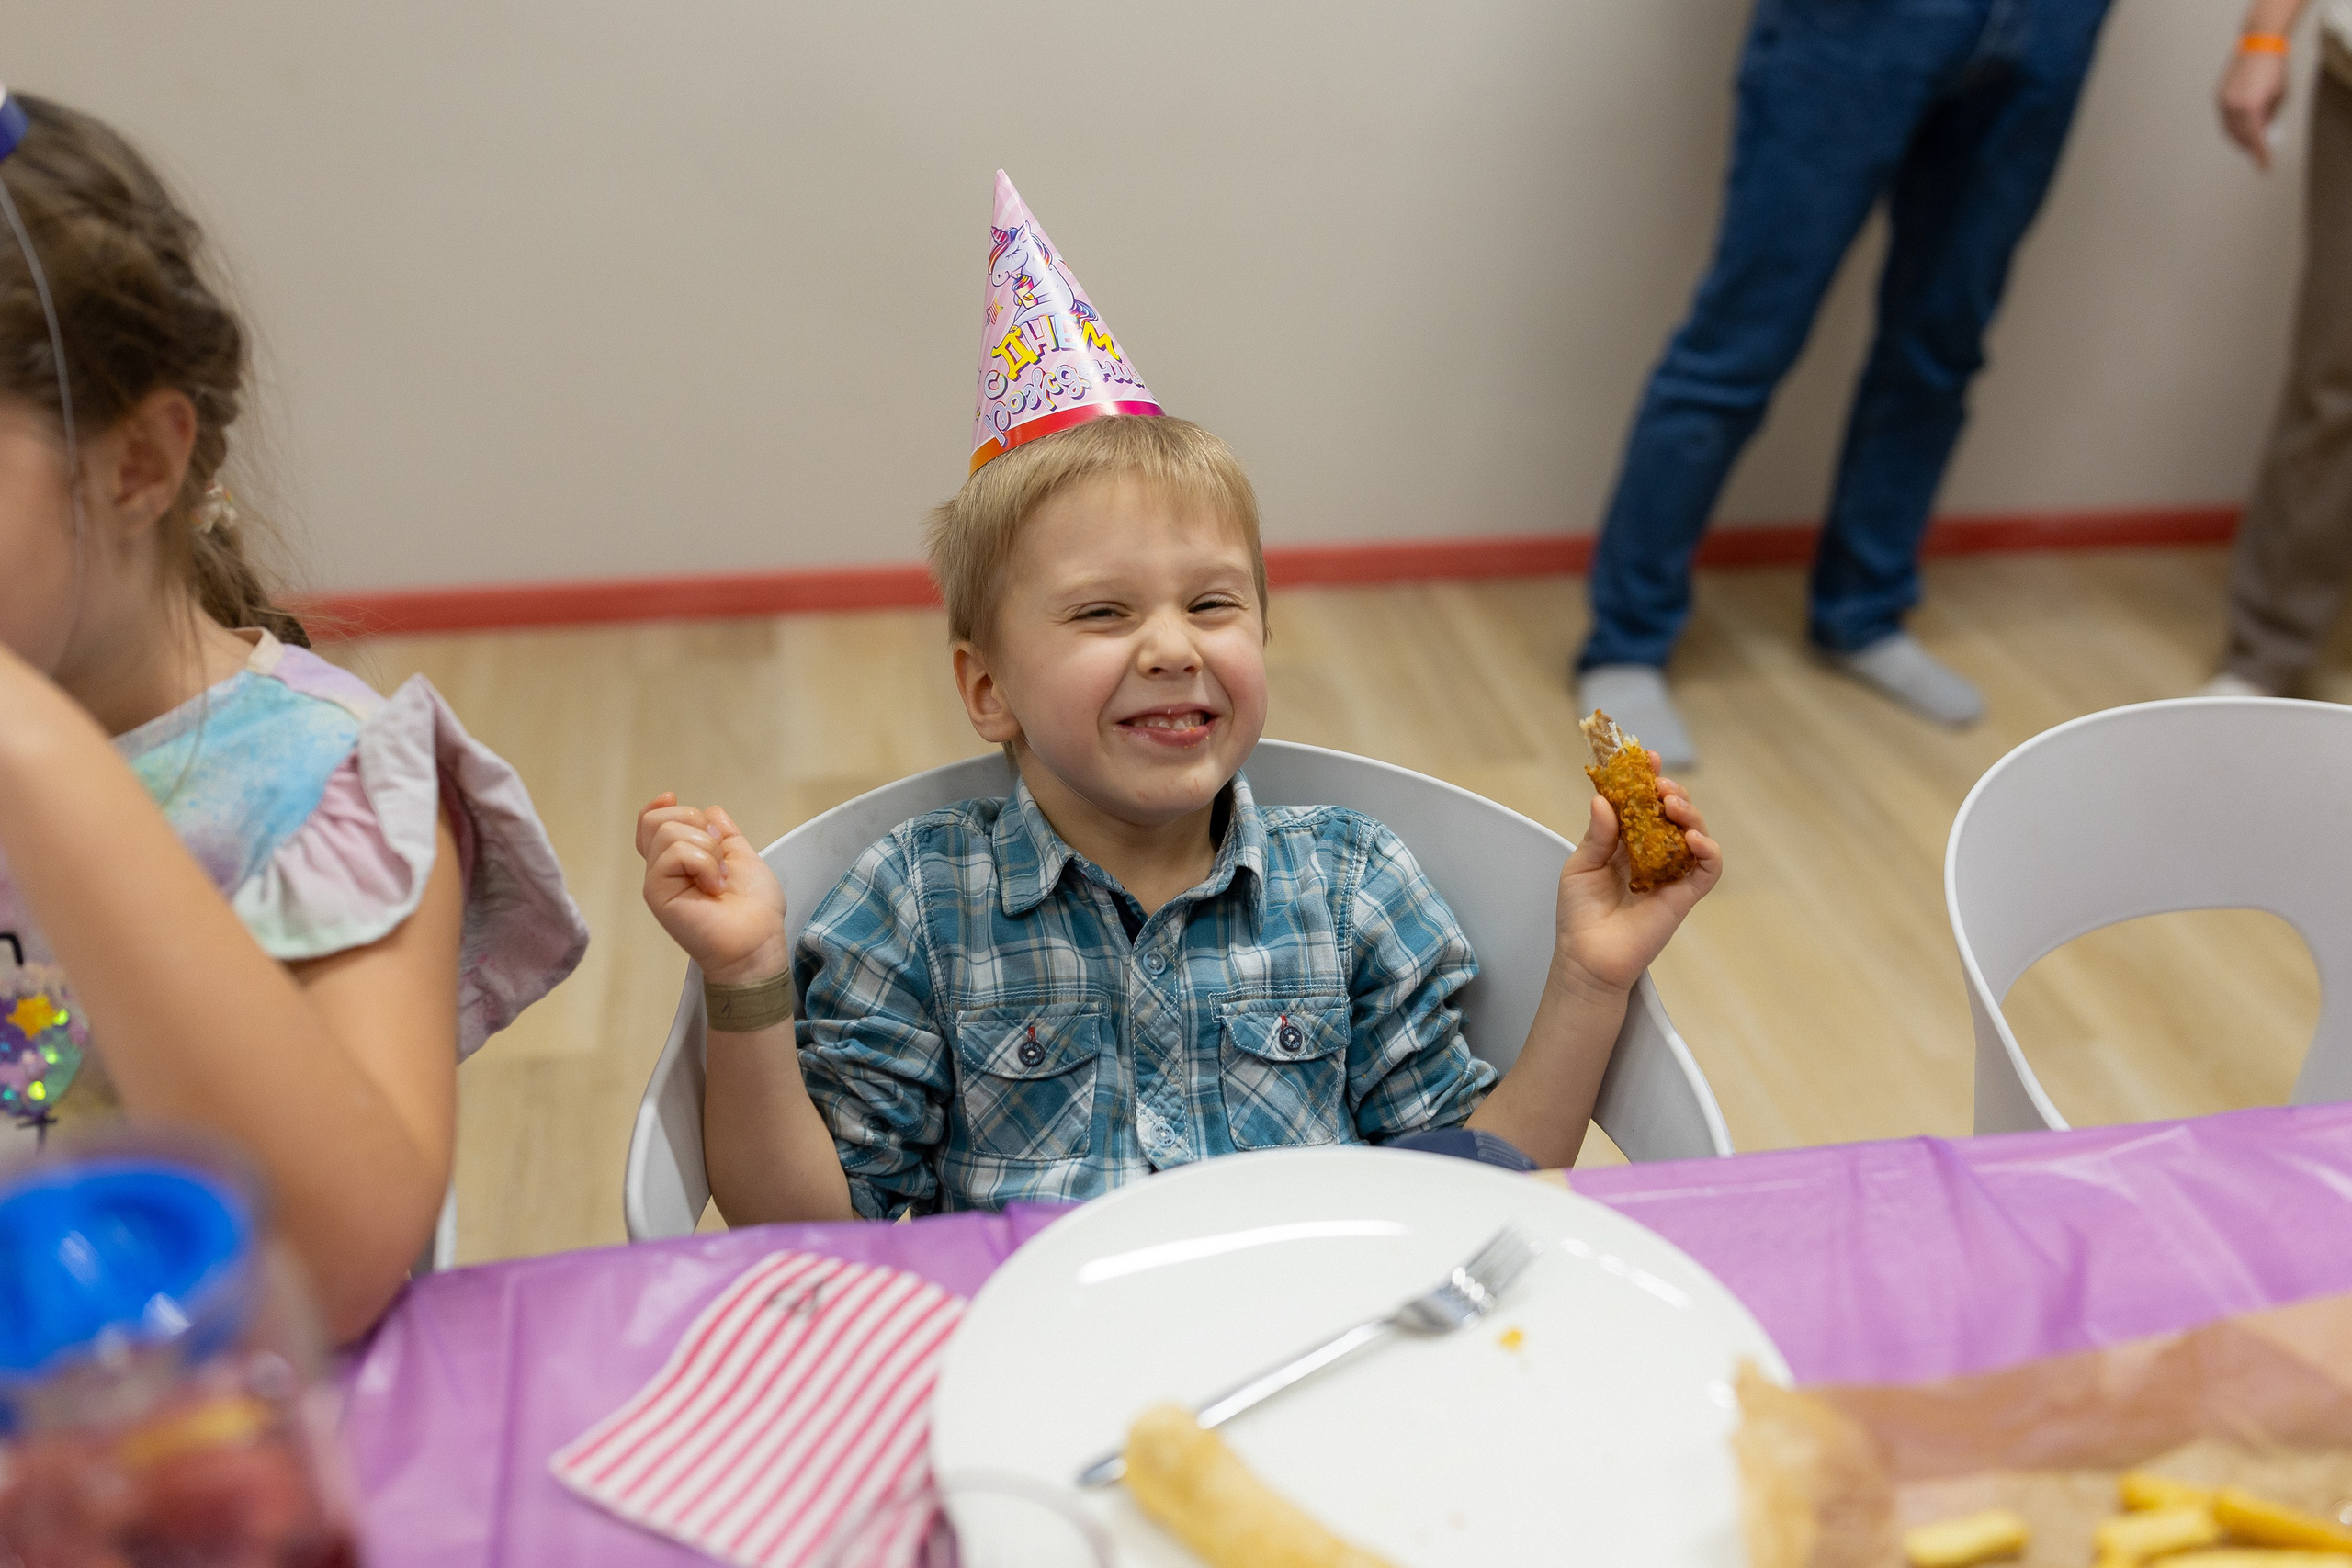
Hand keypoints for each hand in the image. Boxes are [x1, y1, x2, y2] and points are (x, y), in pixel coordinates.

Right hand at [636, 793, 788, 984]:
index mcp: (681, 860)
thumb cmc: (755, 908)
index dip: (657, 808)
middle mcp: (664, 869)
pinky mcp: (658, 893)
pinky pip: (675, 853)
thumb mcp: (742, 856)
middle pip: (658, 820)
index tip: (671, 798)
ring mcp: (659, 881)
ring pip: (667, 831)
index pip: (650, 824)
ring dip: (707, 849)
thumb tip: (709, 810)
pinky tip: (714, 887)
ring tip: (720, 878)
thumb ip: (724, 833)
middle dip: (697, 825)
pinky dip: (705, 863)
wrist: (759, 941)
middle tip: (719, 858)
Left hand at [1551, 757, 1721, 997]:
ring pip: (1695, 834)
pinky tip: (1692, 839)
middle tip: (1659, 785)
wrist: (1588, 957)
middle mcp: (1652, 854)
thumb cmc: (1579, 914)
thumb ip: (1598, 835)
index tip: (1646, 758)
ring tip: (1672, 805)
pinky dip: (1707, 850)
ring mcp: (1671, 873)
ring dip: (1690, 813)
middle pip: (1673, 813)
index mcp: (1626, 842)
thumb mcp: (1581, 866)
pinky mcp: (1684, 895)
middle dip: (1671, 792)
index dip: (1647, 779)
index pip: (1643, 803)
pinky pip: (1707, 869)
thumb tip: (1604, 800)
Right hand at [2219, 49, 2290, 167]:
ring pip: (2228, 131)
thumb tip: (2264, 132)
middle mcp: (2233, 107)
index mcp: (2251, 107)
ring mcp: (2223, 102)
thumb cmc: (2273, 68)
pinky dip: (2232, 127)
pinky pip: (2224, 119)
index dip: (2260, 155)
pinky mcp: (2218, 97)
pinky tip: (2241, 127)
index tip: (2264, 167)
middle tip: (2257, 154)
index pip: (2256, 139)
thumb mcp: (2280, 95)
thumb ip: (2270, 116)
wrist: (2258, 45)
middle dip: (2248, 148)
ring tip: (2248, 143)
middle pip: (2239, 137)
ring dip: (2239, 139)